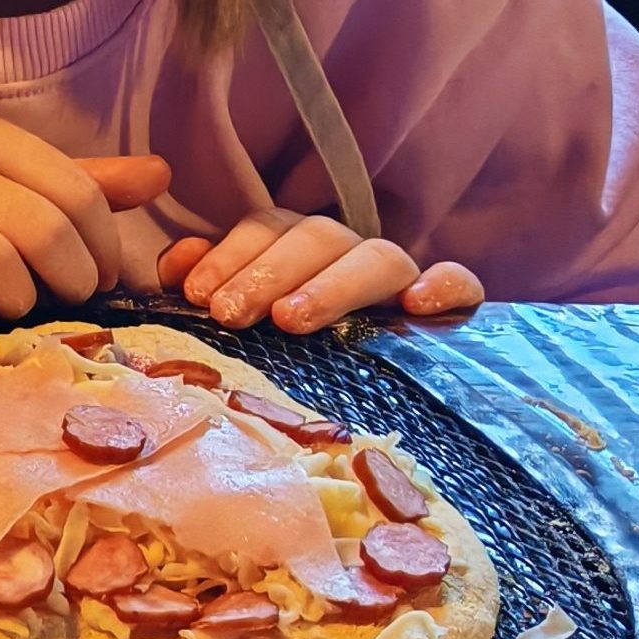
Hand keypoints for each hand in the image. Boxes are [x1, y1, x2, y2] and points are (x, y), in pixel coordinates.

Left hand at [156, 211, 485, 334]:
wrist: (376, 412)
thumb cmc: (291, 358)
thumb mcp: (245, 315)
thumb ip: (211, 281)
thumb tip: (177, 264)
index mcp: (301, 249)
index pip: (269, 226)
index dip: (230, 253)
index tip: (196, 293)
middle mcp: (350, 256)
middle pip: (318, 237)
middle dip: (268, 271)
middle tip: (230, 313)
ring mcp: (403, 281)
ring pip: (379, 257)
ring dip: (332, 283)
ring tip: (291, 320)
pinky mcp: (454, 310)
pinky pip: (461, 284)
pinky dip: (444, 285)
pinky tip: (417, 304)